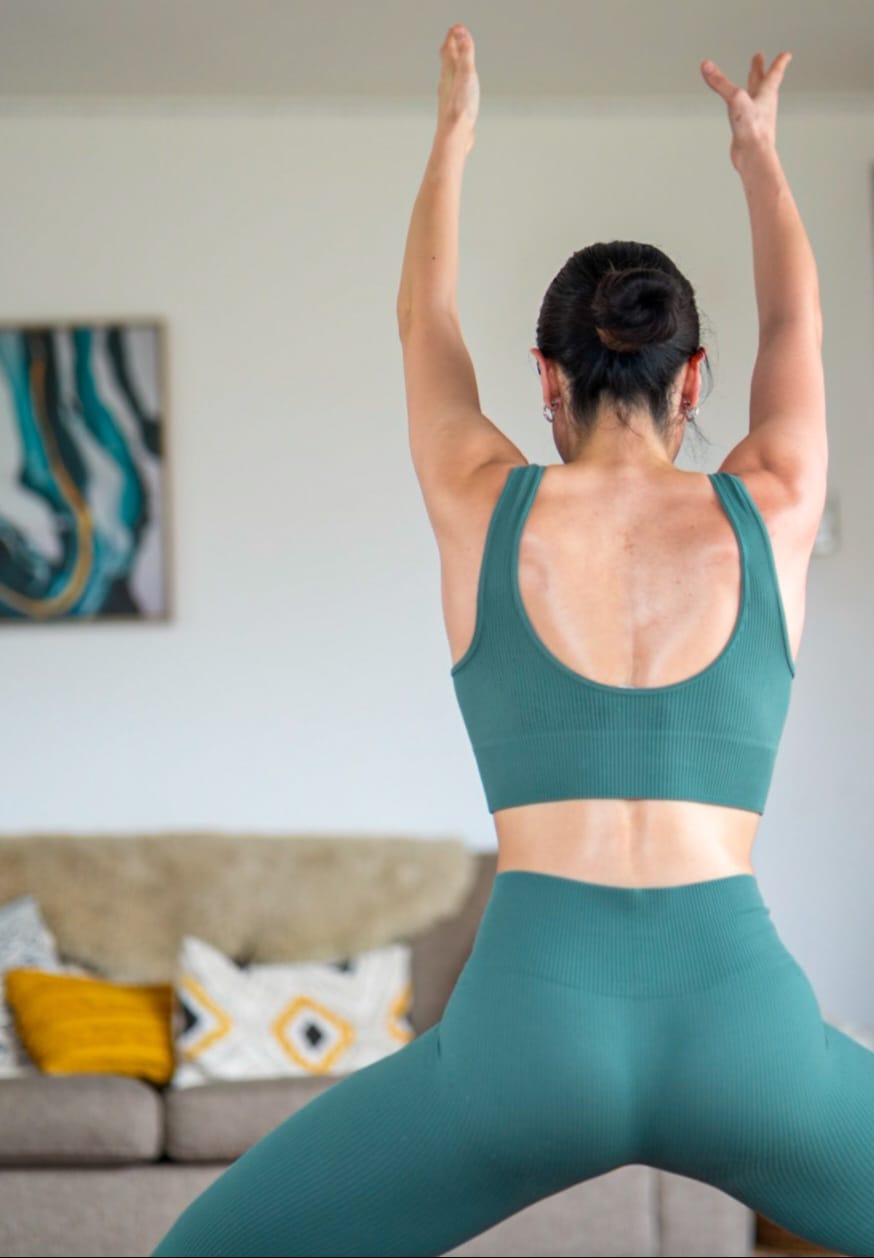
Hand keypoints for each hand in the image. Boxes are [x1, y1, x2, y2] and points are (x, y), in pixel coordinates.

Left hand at [437, 24, 478, 154]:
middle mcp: (446, 83)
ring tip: (455, 62)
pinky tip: (459, 91)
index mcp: (449, 73)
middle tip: (453, 39)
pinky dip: (457, 84)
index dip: (452, 37)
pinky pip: (454, 91)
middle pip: (446, 62)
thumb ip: (465, 53)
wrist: (454, 136)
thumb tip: (460, 31)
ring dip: (453, 66)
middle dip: (450, 48)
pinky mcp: (453, 109)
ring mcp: (449, 97)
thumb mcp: (466, 74)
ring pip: (449, 76)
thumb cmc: (460, 107)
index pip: (448, 49)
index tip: (456, 28)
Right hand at [701, 51, 791, 170]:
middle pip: (762, 81)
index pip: (775, 72)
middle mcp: (763, 104)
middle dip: (760, 68)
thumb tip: (706, 66)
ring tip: (749, 82)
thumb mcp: (734, 99)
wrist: (754, 155)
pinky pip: (745, 112)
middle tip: (758, 58)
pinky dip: (741, 105)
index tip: (786, 55)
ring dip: (752, 86)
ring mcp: (756, 117)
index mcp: (766, 93)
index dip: (779, 62)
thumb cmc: (752, 129)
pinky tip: (737, 109)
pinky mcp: (747, 129)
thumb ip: (720, 82)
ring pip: (754, 96)